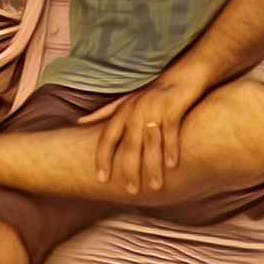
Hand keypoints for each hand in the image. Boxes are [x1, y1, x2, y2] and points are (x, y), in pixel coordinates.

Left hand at [78, 80, 197, 194]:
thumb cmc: (154, 91)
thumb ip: (105, 112)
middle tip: (131, 190)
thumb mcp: (128, 99)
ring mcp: (153, 108)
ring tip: (155, 186)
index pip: (107, 137)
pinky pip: (170, 132)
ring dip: (152, 166)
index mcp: (123, 110)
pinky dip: (171, 149)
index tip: (101, 178)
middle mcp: (135, 109)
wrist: (184, 73)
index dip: (103, 158)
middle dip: (129, 169)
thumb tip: (80, 121)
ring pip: (150, 142)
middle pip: (129, 145)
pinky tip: (172, 165)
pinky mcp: (172, 107)